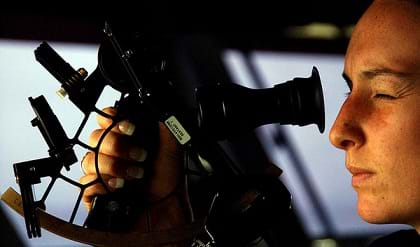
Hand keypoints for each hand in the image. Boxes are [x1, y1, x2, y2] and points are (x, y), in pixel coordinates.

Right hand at [80, 107, 191, 235]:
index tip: (129, 127)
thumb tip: (152, 104)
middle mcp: (112, 154)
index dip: (111, 120)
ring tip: (135, 176)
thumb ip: (162, 122)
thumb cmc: (170, 178)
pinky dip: (103, 185)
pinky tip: (120, 188)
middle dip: (118, 146)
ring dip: (115, 167)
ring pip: (89, 160)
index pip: (106, 121)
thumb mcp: (172, 144)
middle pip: (94, 138)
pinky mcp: (98, 194)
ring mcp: (103, 174)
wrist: (168, 208)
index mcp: (126, 139)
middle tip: (140, 156)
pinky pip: (86, 185)